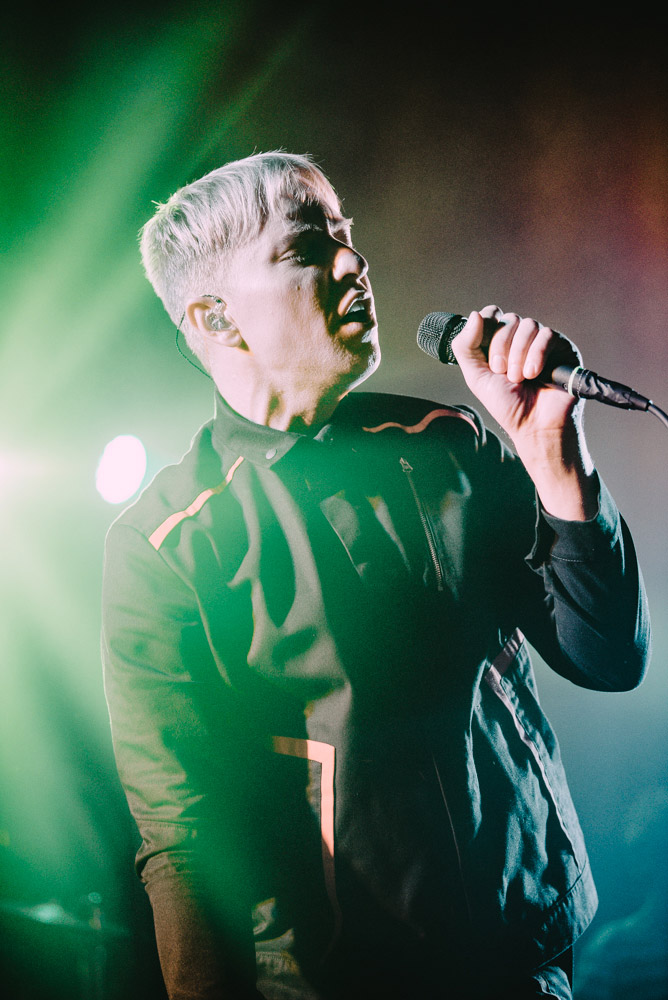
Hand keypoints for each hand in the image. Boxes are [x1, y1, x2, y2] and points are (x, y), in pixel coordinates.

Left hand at [450, 305, 581, 446]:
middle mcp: (521, 339)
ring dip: (518, 354)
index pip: (492, 314)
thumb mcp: (476, 376)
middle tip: (503, 373)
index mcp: (500, 342)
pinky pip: (547, 335)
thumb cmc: (507, 405)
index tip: (488, 356)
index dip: (487, 328)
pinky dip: (536, 354)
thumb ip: (466, 346)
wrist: (534, 425)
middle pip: (509, 319)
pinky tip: (533, 374)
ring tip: (519, 378)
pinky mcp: (562, 347)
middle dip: (501, 348)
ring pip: (528, 325)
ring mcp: (542, 342)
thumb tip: (475, 314)